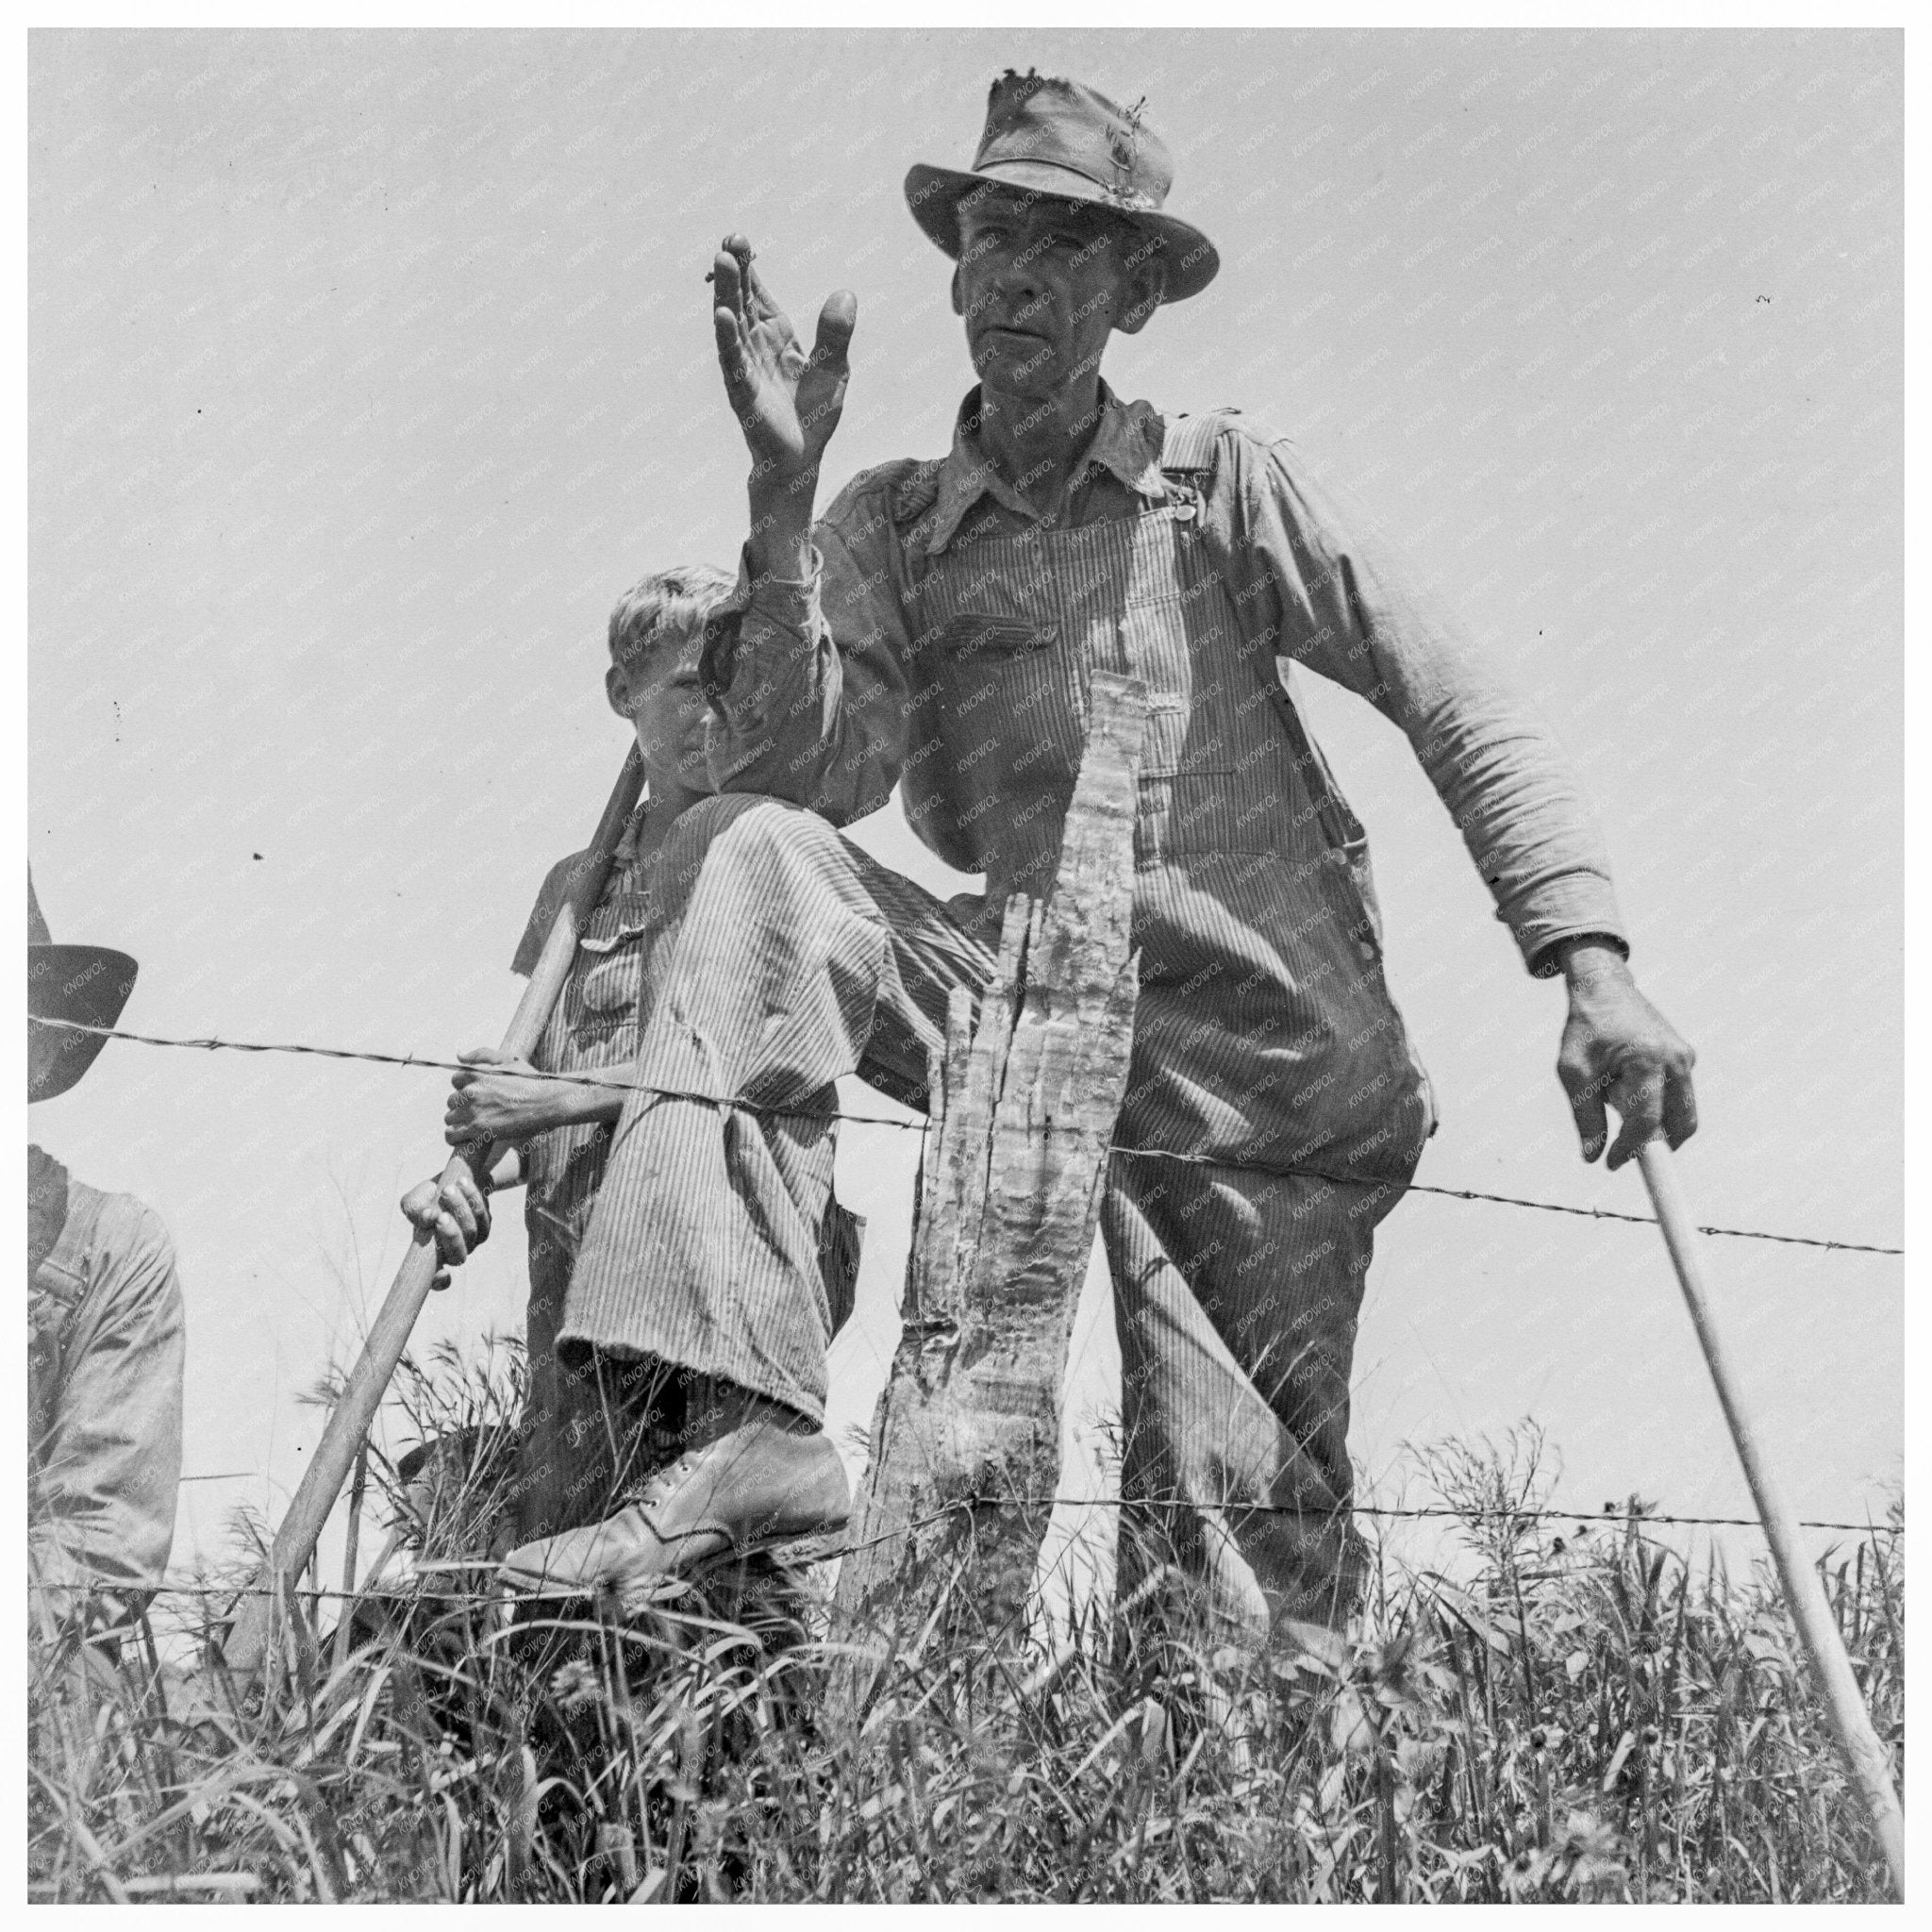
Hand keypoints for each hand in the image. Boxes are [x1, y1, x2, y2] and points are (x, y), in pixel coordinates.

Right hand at [400, 1166, 490, 1288]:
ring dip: (460, 1210)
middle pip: (458, 1256)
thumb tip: (428, 1217)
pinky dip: (472, 1199)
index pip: (436, 1280)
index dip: (440, 1282)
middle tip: (440, 1215)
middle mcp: (452, 1253)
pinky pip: (483, 1215)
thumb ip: (414, 1210)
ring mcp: (471, 1241)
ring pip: (471, 1232)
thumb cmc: (427, 1197)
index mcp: (430, 1255)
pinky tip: (463, 1182)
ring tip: (448, 1189)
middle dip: (450, 1235)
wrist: (451, 1180)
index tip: (442, 1274)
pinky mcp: (485, 1226)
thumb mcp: (415, 1201)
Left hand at [445, 1046, 561, 1145]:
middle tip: (482, 1110)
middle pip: (451, 1100)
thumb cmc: (531, 1080)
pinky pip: (450, 1135)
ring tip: (477, 1123)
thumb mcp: (508, 1059)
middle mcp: (471, 1090)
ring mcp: (473, 1110)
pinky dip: (454, 1137)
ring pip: (449, 1118)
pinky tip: (466, 1136)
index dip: (466, 1087)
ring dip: (460, 1121)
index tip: (480, 1094)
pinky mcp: (478, 1129)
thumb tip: (459, 1054)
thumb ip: (481, 1054)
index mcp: (476, 1073)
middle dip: (463, 1105)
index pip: (455, 1080)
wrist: (548, 1102)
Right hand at [711, 235, 855, 484]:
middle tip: (730, 239)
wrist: (800, 459)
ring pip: (733, 325)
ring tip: (722, 263)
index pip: (759, 295)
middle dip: (736, 271)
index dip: (750, 268)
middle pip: (742, 302)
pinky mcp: (744, 393)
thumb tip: (846, 292)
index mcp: (776, 337)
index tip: (740, 239)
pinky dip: (727, 339)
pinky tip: (723, 315)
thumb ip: (836, 333)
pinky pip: (734, 362)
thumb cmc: (813, 415)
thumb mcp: (835, 368)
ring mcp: (746, 369)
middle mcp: (756, 348)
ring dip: (727, 294)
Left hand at [1554, 942, 1697, 1169]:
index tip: (1614, 1164)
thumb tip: (1592, 1157)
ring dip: (1656, 1123)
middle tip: (1621, 1147)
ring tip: (1617, 1100)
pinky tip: (1626, 1085)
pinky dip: (1658, 1105)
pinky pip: (1680, 1096)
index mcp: (1647, 1061)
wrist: (1604, 989)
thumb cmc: (1585, 1029)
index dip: (1631, 1149)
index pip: (1647, 1122)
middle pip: (1678, 1124)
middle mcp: (1675, 1060)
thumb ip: (1585, 1116)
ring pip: (1683, 1114)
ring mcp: (1686, 1058)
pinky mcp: (1686, 1057)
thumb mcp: (1573, 1072)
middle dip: (1653, 1143)